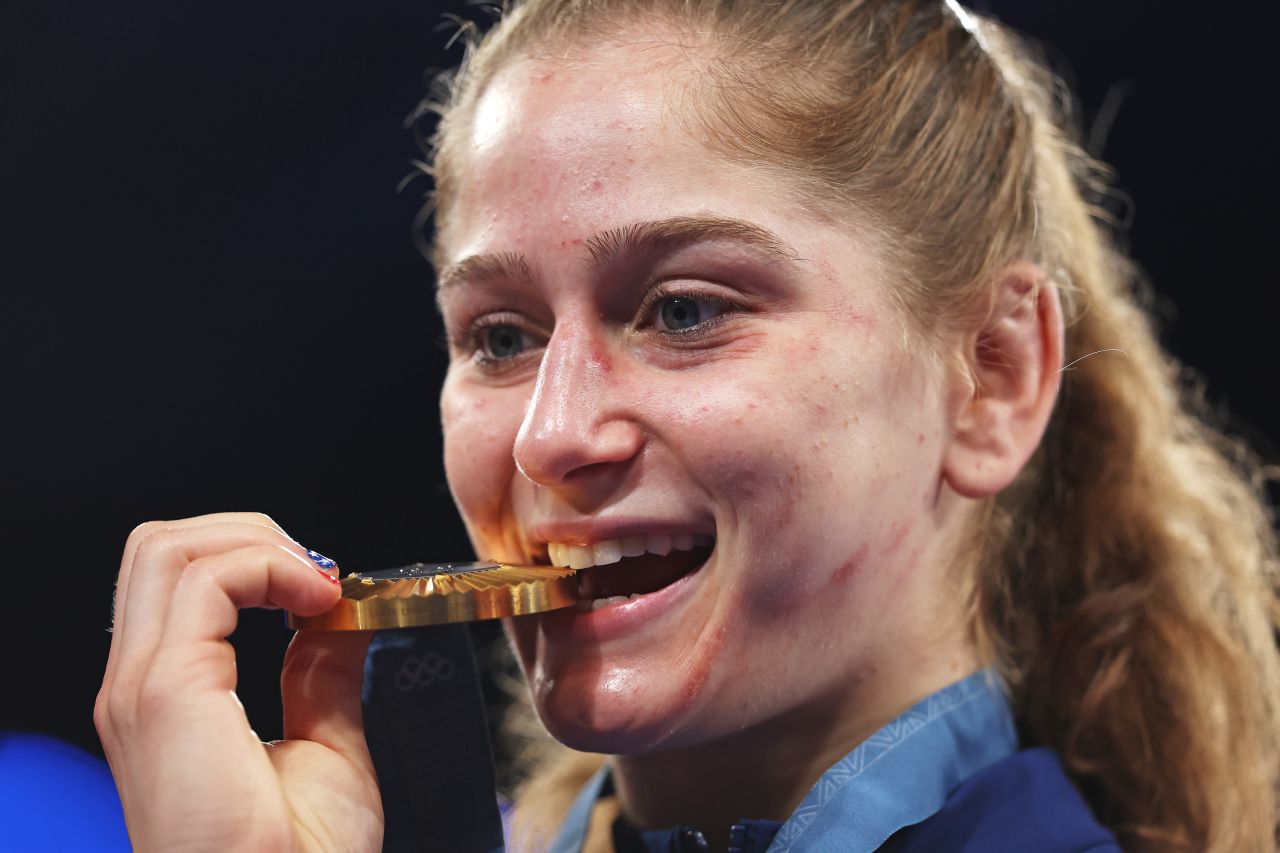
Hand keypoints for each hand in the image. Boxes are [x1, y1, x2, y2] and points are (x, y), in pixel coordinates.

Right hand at [95, 512, 382, 851]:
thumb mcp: (322, 745)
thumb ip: (320, 676)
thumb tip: (338, 620)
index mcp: (165, 698)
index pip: (173, 579)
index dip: (250, 559)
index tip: (323, 587)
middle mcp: (137, 687)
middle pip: (159, 547)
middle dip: (248, 534)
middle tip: (318, 572)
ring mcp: (141, 689)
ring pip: (167, 548)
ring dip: (257, 543)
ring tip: (319, 584)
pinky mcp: (167, 694)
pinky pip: (204, 582)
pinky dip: (268, 567)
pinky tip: (316, 601)